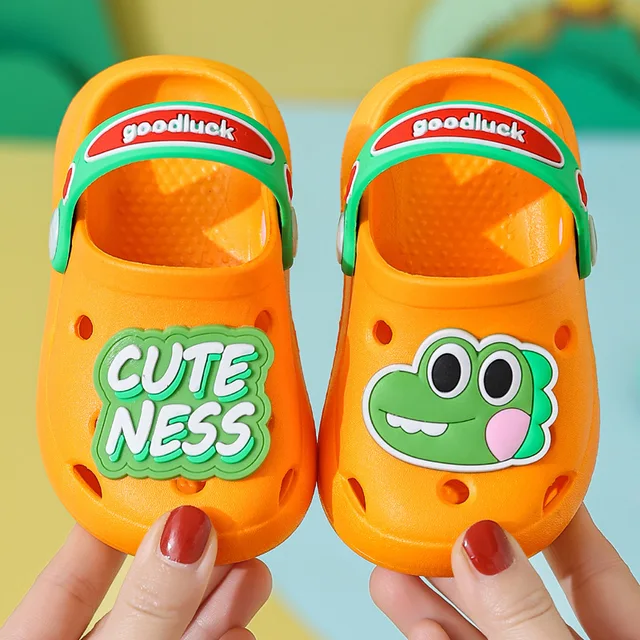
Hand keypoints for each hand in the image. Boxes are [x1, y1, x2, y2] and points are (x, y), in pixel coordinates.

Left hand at [0, 506, 270, 639]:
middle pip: (142, 591)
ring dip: (222, 596)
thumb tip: (186, 529)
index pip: (75, 566)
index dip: (119, 511)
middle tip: (231, 525)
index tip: (162, 473)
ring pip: (180, 623)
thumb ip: (145, 609)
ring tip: (249, 572)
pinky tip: (240, 630)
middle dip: (194, 556)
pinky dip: (227, 638)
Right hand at [371, 506, 639, 638]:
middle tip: (420, 520)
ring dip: (433, 602)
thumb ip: (528, 617)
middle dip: (463, 555)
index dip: (543, 508)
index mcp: (629, 636)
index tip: (500, 470)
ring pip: (482, 629)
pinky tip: (420, 627)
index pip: (585, 558)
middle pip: (517, 591)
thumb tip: (484, 545)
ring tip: (391, 568)